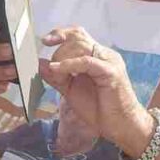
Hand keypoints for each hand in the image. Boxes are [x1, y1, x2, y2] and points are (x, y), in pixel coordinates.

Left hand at [38, 27, 152, 156]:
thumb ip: (56, 77)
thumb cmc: (98, 109)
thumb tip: (39, 63)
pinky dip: (69, 64)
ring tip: (55, 73)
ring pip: (81, 46)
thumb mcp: (71, 90)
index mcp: (96, 56)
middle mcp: (104, 55)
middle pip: (78, 36)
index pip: (78, 35)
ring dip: (62, 58)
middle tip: (51, 66)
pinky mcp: (111, 72)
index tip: (45, 41)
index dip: (61, 33)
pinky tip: (57, 70)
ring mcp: (109, 61)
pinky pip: (86, 61)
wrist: (120, 125)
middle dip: (59, 47)